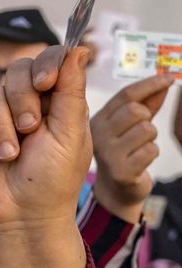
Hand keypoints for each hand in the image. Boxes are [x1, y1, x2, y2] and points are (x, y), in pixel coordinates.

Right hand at [0, 45, 92, 235]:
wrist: (20, 217)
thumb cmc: (53, 180)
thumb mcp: (70, 133)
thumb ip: (71, 89)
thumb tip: (79, 48)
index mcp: (57, 101)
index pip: (50, 60)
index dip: (46, 63)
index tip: (45, 82)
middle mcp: (27, 104)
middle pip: (16, 71)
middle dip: (21, 100)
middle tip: (30, 129)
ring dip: (0, 126)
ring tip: (9, 155)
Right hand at [91, 73, 172, 222]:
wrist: (116, 189)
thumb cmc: (126, 152)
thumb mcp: (132, 125)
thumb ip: (147, 103)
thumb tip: (165, 82)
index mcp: (99, 120)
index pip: (125, 95)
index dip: (149, 84)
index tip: (168, 79)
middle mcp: (98, 135)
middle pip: (134, 110)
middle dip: (147, 117)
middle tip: (142, 129)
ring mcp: (108, 154)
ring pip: (145, 129)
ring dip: (151, 138)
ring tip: (140, 147)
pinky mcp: (121, 171)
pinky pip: (150, 150)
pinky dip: (152, 153)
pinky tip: (140, 161)